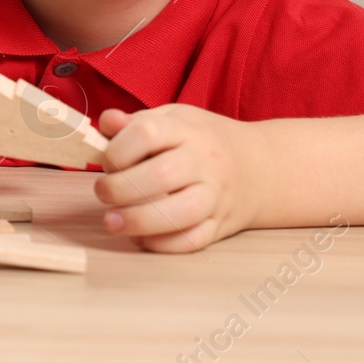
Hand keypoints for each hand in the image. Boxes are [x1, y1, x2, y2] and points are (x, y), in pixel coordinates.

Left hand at [93, 104, 265, 252]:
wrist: (260, 166)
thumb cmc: (204, 140)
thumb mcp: (175, 118)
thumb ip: (138, 121)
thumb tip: (106, 122)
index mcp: (187, 130)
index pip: (147, 133)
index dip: (117, 149)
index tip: (107, 161)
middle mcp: (204, 162)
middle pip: (161, 175)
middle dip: (120, 188)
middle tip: (103, 192)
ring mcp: (215, 196)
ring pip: (180, 214)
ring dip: (139, 220)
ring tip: (112, 221)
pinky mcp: (220, 225)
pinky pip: (192, 241)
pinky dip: (163, 244)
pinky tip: (141, 237)